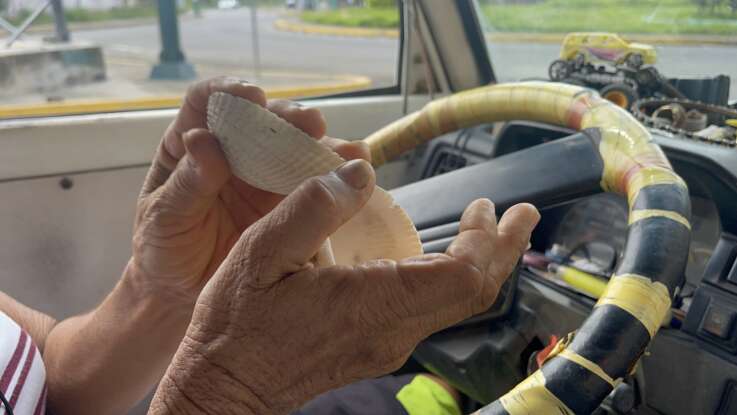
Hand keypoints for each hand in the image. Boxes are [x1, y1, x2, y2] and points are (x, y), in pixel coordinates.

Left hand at [129, 77, 368, 307]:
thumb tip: (203, 141)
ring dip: (322, 144)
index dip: (229, 92)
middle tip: (310, 124)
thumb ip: (184, 185)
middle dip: (288, 117)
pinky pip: (315, 183)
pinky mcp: (289, 203)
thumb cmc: (164, 251)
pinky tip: (357, 170)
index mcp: (190, 145)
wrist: (184, 297)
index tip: (251, 96)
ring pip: (295, 148)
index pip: (206, 103)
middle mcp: (232, 153)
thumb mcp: (164, 219)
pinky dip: (337, 174)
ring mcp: (263, 177)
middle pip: (261, 121)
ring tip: (350, 151)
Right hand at [150, 159, 539, 413]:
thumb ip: (313, 207)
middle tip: (519, 214)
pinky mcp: (375, 345)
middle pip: (472, 293)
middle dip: (502, 250)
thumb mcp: (262, 252)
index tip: (496, 207)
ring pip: (455, 304)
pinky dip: (448, 277)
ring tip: (484, 226)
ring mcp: (387, 342)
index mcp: (373, 304)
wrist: (225, 388)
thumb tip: (361, 173)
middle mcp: (392, 330)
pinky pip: (430, 310)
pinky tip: (437, 256)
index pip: (461, 276)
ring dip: (478, 262)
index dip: (489, 241)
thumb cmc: (238, 326)